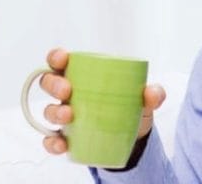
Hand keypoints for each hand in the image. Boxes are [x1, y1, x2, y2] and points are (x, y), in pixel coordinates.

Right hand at [39, 47, 166, 154]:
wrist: (133, 139)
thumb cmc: (131, 107)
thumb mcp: (144, 99)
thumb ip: (153, 94)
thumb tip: (151, 93)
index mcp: (83, 76)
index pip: (61, 61)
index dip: (56, 57)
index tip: (62, 59)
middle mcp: (69, 94)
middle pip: (48, 83)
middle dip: (53, 84)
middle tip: (67, 91)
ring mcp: (65, 116)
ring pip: (48, 110)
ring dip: (54, 112)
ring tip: (69, 116)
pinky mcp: (66, 138)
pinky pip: (51, 140)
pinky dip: (52, 142)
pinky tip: (62, 144)